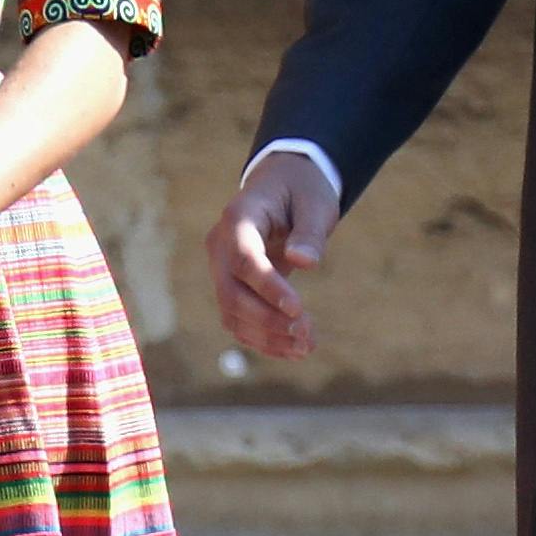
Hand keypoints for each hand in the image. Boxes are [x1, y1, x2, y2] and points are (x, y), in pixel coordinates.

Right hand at [206, 153, 338, 361]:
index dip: (268, 288)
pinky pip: (238, 320)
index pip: (244, 259)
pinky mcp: (231, 286)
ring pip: (231, 313)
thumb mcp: (315, 203)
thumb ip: (310, 232)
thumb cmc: (301, 191)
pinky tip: (293, 350)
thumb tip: (305, 262)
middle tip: (307, 334)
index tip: (298, 309)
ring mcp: (221, 268)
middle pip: (231, 292)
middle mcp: (221, 245)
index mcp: (238, 217)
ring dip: (267, 336)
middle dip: (267, 320)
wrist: (283, 186)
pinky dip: (263, 339)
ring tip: (307, 346)